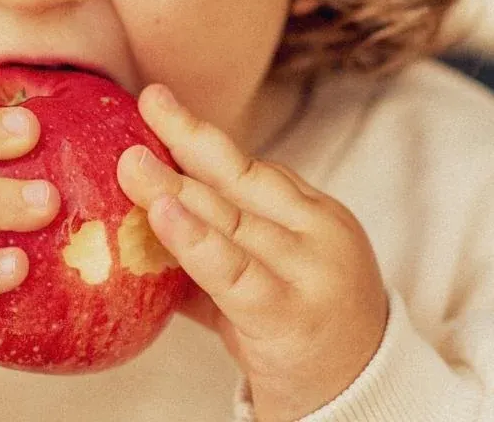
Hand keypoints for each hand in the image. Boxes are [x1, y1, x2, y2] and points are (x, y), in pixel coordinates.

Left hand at [117, 84, 387, 421]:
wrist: (362, 404)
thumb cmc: (302, 333)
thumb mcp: (269, 276)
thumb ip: (217, 248)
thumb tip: (146, 219)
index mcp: (314, 215)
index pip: (251, 168)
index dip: (201, 138)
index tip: (159, 107)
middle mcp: (317, 232)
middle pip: (240, 179)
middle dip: (188, 138)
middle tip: (147, 101)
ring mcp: (307, 271)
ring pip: (229, 219)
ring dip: (174, 188)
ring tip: (131, 162)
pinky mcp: (289, 313)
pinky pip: (233, 271)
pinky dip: (195, 241)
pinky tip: (161, 216)